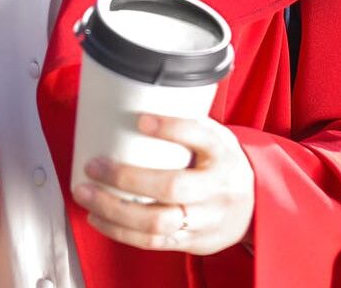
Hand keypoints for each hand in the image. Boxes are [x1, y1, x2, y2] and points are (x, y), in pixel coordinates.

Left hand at [71, 113, 253, 256]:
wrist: (254, 209)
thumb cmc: (220, 166)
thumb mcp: (215, 139)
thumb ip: (184, 126)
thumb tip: (129, 99)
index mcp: (223, 153)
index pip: (201, 136)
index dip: (172, 127)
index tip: (140, 120)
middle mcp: (217, 188)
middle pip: (172, 186)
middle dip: (126, 177)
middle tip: (94, 165)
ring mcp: (204, 219)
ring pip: (157, 221)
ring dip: (114, 209)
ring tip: (86, 194)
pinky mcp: (191, 241)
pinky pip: (152, 242)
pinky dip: (120, 231)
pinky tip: (97, 217)